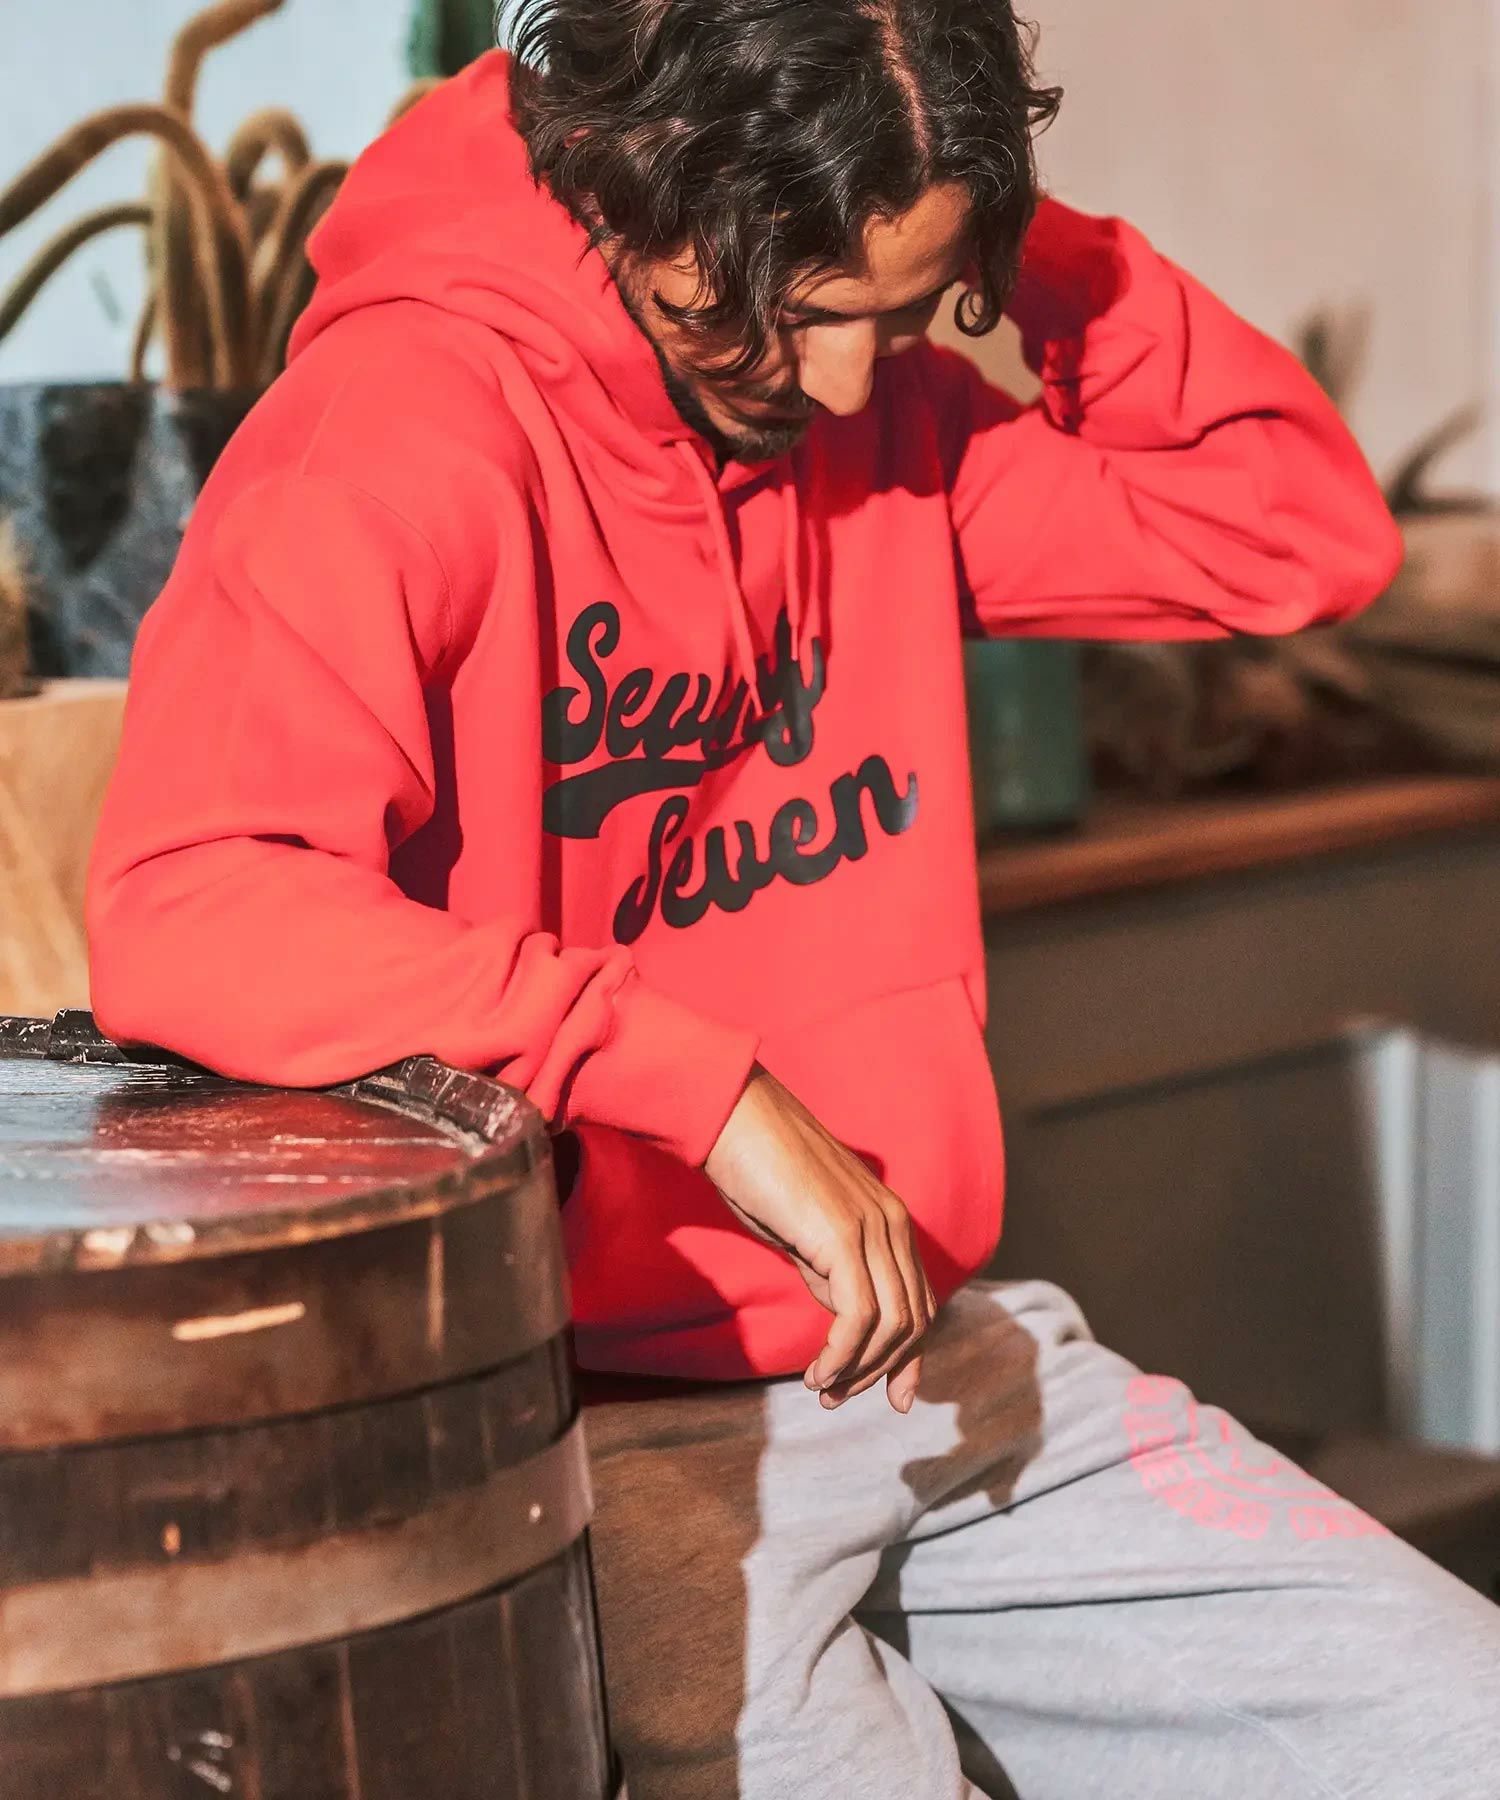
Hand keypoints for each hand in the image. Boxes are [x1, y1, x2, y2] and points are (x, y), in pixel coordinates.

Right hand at [704, 1064, 935, 1412]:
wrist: (733, 1120)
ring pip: (893, 1325)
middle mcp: (892, 1223)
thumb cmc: (758, 1169)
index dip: (909, 1356)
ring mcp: (873, 1227)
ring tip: (822, 1388)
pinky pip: (860, 1316)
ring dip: (859, 1370)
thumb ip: (832, 1270)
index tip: (890, 1396)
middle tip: (834, 1396)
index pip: (920, 1302)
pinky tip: (818, 1371)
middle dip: (879, 1371)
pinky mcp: (843, 1235)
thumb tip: (845, 1318)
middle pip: (914, 1320)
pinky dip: (842, 1356)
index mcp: (890, 1219)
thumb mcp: (805, 1230)